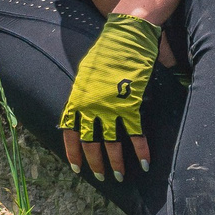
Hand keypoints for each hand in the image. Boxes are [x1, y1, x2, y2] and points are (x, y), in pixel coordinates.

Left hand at [59, 15, 158, 181]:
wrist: (125, 36)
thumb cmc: (106, 50)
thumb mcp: (87, 73)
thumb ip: (85, 93)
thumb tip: (85, 106)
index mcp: (77, 99)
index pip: (70, 133)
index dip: (73, 153)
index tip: (77, 169)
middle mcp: (89, 107)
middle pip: (90, 143)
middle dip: (96, 163)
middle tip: (101, 177)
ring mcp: (109, 108)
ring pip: (112, 144)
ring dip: (116, 163)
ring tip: (120, 176)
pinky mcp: (130, 105)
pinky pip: (135, 134)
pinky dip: (141, 150)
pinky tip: (144, 162)